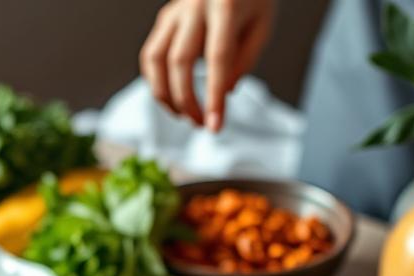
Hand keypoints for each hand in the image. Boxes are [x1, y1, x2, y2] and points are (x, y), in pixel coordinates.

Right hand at [140, 0, 273, 130]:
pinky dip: (157, 81)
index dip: (213, 96)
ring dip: (164, 94)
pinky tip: (171, 95)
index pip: (218, 58)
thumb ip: (245, 59)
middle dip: (186, 101)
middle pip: (179, 62)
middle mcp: (194, 5)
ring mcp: (174, 11)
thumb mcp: (262, 26)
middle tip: (199, 125)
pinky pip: (151, 54)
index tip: (215, 126)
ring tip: (181, 114)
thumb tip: (224, 92)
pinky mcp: (165, 17)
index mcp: (225, 5)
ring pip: (155, 59)